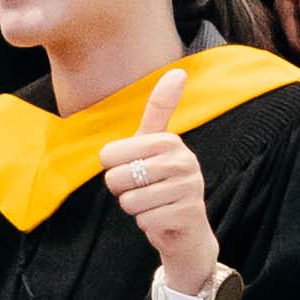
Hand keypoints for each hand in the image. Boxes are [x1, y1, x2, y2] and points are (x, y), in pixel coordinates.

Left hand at [97, 59, 224, 299]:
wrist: (187, 230)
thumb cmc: (162, 183)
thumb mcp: (155, 146)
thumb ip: (160, 110)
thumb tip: (178, 70)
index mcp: (169, 141)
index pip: (110, 155)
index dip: (112, 169)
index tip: (133, 170)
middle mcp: (184, 160)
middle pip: (117, 178)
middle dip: (122, 191)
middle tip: (142, 192)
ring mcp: (189, 187)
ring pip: (129, 201)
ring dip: (135, 209)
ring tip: (153, 205)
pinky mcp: (188, 213)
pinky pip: (144, 220)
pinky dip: (146, 224)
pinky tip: (162, 219)